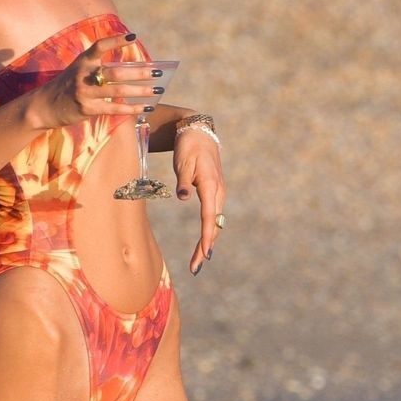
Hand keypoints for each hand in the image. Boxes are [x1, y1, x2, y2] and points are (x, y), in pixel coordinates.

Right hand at [26, 36, 159, 130]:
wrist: (44, 106)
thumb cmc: (66, 86)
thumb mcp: (78, 70)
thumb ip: (98, 67)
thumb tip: (130, 70)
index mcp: (83, 61)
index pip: (100, 46)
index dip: (116, 40)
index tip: (133, 37)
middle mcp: (84, 75)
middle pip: (116, 72)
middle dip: (139, 72)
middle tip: (157, 72)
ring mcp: (85, 92)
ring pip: (118, 91)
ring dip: (140, 91)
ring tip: (157, 90)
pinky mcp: (87, 109)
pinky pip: (114, 109)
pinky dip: (132, 108)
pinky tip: (145, 107)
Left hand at [173, 130, 225, 275]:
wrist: (198, 132)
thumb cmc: (188, 146)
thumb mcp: (183, 161)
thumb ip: (184, 181)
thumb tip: (184, 198)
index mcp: (210, 184)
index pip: (209, 216)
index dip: (207, 237)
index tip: (204, 254)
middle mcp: (218, 191)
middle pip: (214, 225)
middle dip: (205, 247)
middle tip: (195, 268)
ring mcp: (218, 193)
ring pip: (215, 223)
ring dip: (207, 242)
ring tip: (197, 262)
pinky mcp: (214, 193)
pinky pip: (213, 217)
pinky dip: (209, 232)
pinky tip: (204, 245)